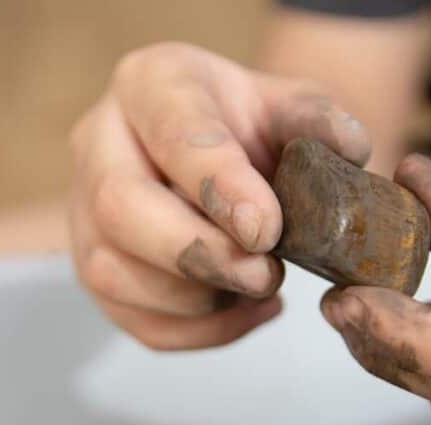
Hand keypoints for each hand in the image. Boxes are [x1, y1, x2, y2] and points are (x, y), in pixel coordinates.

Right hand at [68, 42, 370, 349]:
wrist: (213, 156)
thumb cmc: (246, 127)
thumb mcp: (289, 106)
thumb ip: (318, 121)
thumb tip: (346, 149)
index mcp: (149, 85)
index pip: (172, 133)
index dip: (218, 185)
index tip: (266, 228)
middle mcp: (99, 145)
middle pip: (121, 208)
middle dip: (199, 253)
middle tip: (266, 275)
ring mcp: (84, 213)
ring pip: (114, 273)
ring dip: (198, 299)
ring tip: (260, 287)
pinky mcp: (92, 271)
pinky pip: (134, 320)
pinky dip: (198, 332)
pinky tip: (244, 312)